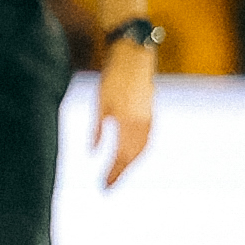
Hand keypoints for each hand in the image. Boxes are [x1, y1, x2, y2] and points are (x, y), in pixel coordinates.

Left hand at [94, 43, 154, 187]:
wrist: (133, 57)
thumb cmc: (112, 79)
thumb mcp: (100, 104)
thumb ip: (98, 130)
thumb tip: (93, 153)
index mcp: (128, 123)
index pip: (121, 157)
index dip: (113, 173)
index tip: (104, 187)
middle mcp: (143, 124)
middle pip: (133, 157)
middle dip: (120, 173)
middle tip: (107, 186)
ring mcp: (149, 119)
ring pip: (142, 149)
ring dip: (131, 164)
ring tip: (117, 175)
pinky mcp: (151, 113)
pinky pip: (147, 140)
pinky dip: (139, 152)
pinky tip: (131, 157)